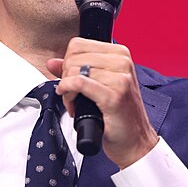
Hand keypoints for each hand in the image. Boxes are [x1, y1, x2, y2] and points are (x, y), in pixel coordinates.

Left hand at [48, 38, 158, 168]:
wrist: (135, 141)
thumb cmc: (119, 115)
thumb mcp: (97, 86)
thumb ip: (75, 71)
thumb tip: (52, 62)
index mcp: (120, 54)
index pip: (78, 45)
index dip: (67, 63)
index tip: (71, 80)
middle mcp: (123, 62)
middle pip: (74, 57)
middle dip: (66, 77)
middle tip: (72, 95)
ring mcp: (121, 78)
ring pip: (74, 70)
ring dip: (67, 90)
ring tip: (75, 102)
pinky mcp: (114, 95)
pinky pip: (78, 83)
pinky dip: (68, 92)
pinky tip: (72, 102)